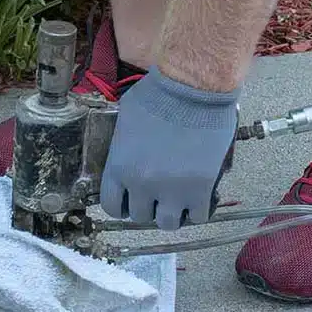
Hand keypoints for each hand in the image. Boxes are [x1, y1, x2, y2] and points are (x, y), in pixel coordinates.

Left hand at [100, 65, 239, 230]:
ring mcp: (172, 189)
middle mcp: (142, 184)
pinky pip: (198, 216)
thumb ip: (121, 147)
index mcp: (119, 168)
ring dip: (172, 214)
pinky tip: (197, 199)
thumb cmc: (159, 94)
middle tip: (157, 196)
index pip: (112, 206)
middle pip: (140, 216)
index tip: (130, 201)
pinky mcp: (200, 188)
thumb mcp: (125, 119)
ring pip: (168, 223)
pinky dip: (197, 210)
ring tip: (178, 201)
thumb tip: (125, 155)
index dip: (122, 205)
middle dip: (148, 207)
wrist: (193, 88)